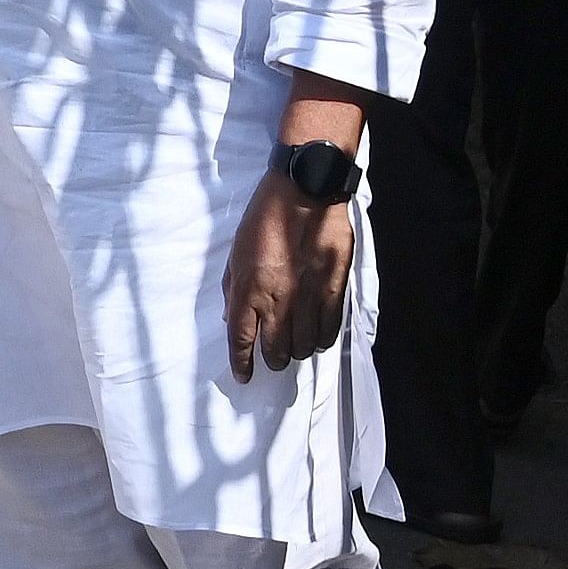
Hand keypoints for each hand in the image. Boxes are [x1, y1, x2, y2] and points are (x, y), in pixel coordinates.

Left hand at [222, 170, 356, 380]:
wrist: (304, 193)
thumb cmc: (264, 219)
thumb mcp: (236, 253)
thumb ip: (234, 288)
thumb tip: (232, 318)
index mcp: (248, 289)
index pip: (241, 339)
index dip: (241, 362)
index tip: (243, 375)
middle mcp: (278, 299)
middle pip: (275, 348)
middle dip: (271, 360)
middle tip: (271, 359)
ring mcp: (308, 296)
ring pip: (304, 344)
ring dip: (297, 351)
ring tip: (294, 348)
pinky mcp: (334, 289)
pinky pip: (330, 328)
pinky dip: (322, 339)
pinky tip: (317, 339)